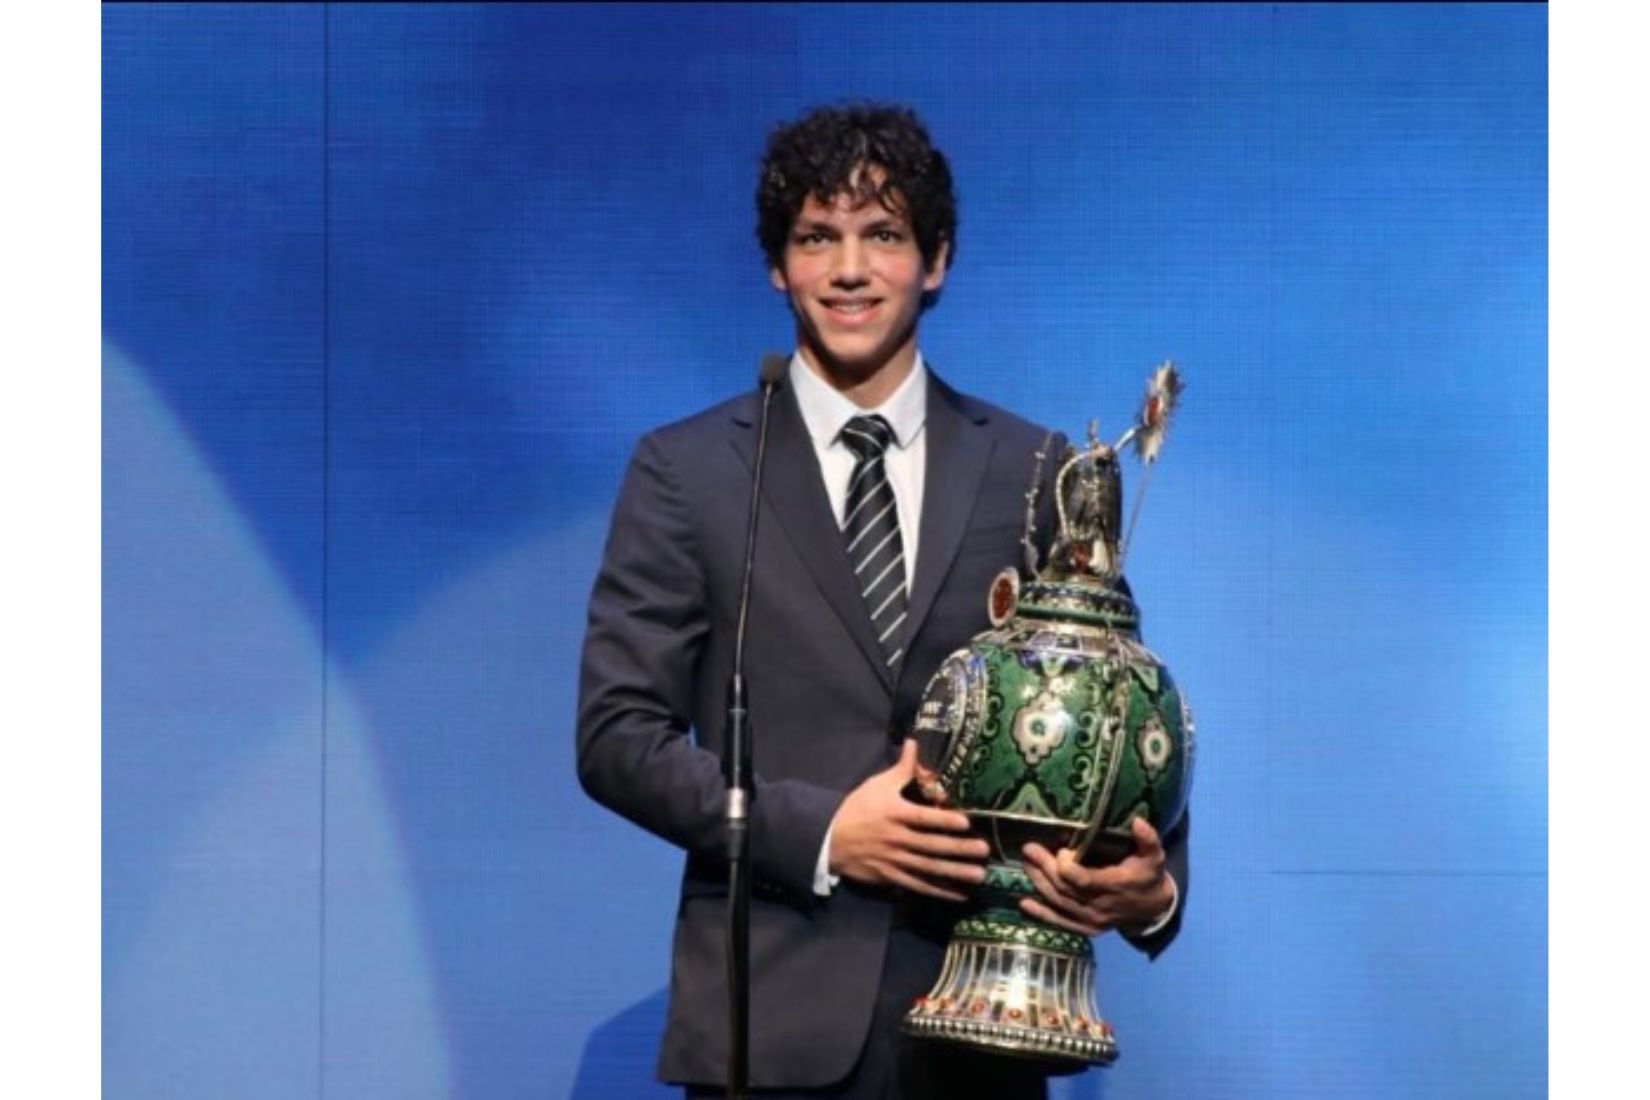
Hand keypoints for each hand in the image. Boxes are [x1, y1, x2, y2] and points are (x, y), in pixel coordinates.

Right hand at [828, 740, 988, 900]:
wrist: (829, 839)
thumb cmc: (857, 808)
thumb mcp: (877, 785)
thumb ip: (902, 768)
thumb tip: (915, 743)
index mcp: (894, 814)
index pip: (922, 818)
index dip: (944, 820)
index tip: (965, 823)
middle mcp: (896, 839)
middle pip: (931, 845)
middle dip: (958, 849)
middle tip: (983, 850)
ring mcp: (894, 860)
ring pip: (928, 868)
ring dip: (954, 872)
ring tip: (978, 875)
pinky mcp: (891, 877)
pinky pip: (918, 885)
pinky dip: (938, 891)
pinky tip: (959, 894)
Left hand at [1020, 817, 1174, 935]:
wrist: (1152, 910)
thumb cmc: (1149, 876)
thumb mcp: (1154, 856)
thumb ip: (1148, 839)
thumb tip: (1138, 821)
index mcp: (1115, 886)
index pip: (1083, 880)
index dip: (1067, 866)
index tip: (1061, 850)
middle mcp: (1101, 906)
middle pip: (1065, 889)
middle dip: (1045, 868)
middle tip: (1029, 849)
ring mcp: (1092, 920)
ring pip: (1059, 903)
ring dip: (1039, 883)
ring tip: (1026, 863)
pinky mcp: (1086, 929)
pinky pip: (1060, 922)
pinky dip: (1041, 914)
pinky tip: (1024, 903)